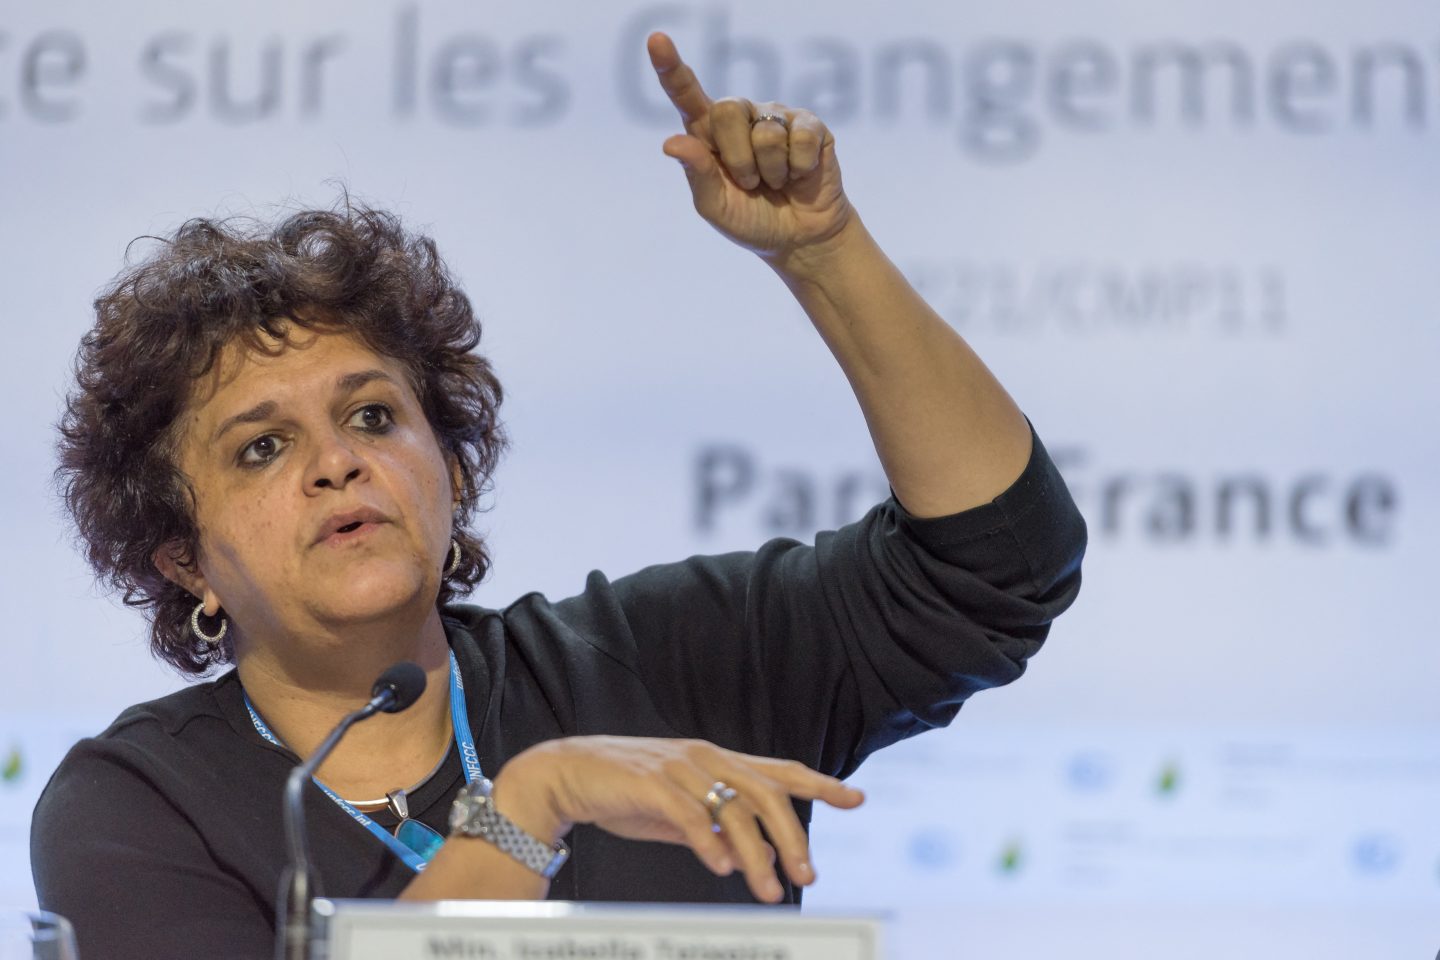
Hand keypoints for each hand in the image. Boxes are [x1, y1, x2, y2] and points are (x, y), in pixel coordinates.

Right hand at [494, 736, 864, 902]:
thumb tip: (758, 857)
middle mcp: (706, 758)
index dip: (820, 783)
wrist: (567, 774)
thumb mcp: (680, 814)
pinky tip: (724, 868)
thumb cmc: (625, 794)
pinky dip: (711, 842)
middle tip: (807, 876)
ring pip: (735, 809)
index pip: (779, 770)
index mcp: (717, 760)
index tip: (857, 798)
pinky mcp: (652, 783)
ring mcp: (680, 768)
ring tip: (770, 890)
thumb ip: (717, 829)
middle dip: (793, 837)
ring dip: (758, 854)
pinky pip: (691, 815)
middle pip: (767, 794)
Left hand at [647, 32, 854, 264]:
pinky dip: (799, 168)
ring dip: (771, 171)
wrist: (799, 238)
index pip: (686, 95)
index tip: (657, 41)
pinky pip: (800, 139)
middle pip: (727, 109)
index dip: (671, 68)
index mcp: (707, 134)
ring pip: (766, 132)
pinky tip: (800, 175)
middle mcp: (740, 117)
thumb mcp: (716, 207)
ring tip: (777, 182)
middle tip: (750, 183)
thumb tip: (671, 142)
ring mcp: (775, 117)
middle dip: (738, 158)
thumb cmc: (752, 219)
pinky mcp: (809, 126)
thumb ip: (698, 175)